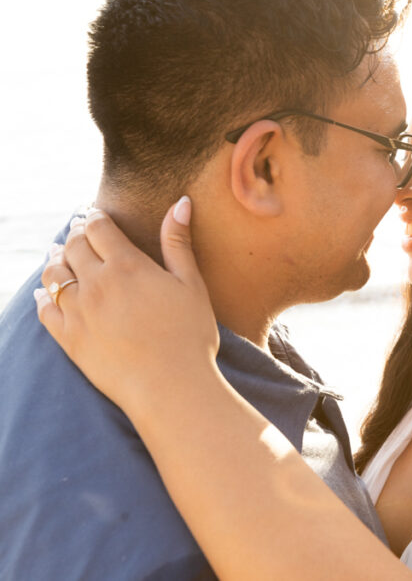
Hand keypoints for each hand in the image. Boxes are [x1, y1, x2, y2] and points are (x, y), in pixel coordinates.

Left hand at [35, 197, 219, 414]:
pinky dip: (42, 295)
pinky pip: (44, 309)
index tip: (94, 215)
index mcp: (127, 266)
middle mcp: (96, 283)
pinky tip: (43, 292)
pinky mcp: (68, 338)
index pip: (99, 228)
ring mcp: (78, 311)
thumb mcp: (191, 284)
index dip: (95, 217)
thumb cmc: (190, 335)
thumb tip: (180, 202)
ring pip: (54, 274)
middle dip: (74, 235)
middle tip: (78, 231)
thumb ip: (178, 242)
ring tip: (59, 255)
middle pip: (73, 247)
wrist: (170, 386)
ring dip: (55, 259)